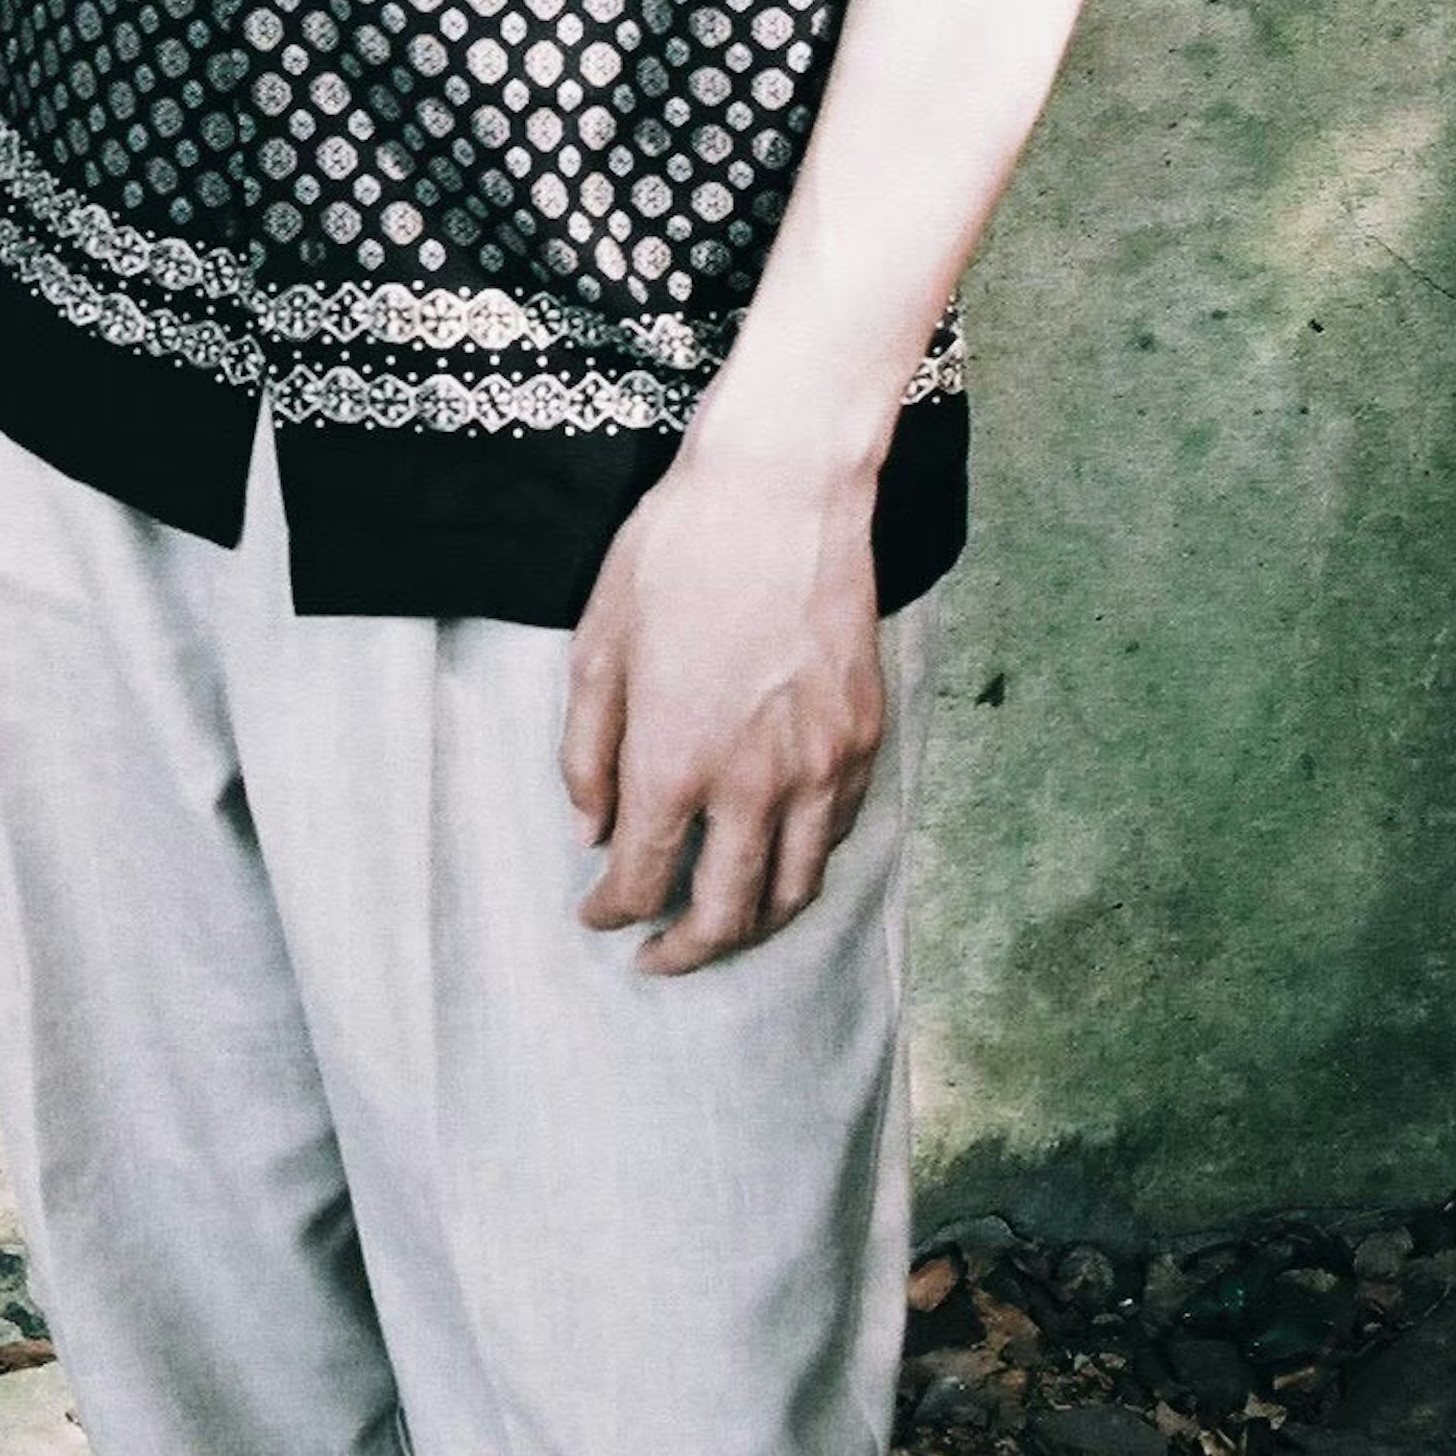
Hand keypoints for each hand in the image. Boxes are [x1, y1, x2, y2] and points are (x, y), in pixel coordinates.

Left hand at [560, 436, 889, 974]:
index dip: (612, 912)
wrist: (781, 494)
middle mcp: (757, 782)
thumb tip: (591, 830)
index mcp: (675, 761)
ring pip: (797, 888)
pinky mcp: (867, 739)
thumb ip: (588, 753)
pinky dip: (803, 867)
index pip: (642, 877)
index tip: (593, 917)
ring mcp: (824, 766)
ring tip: (720, 930)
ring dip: (754, 926)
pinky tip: (776, 862)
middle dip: (686, 950)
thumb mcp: (597, 648)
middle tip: (655, 960)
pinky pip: (838, 835)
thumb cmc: (675, 558)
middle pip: (728, 912)